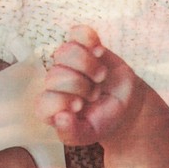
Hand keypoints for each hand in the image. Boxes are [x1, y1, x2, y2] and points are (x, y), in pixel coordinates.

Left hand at [37, 25, 141, 146]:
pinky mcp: (84, 46)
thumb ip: (71, 133)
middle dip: (79, 86)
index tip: (80, 107)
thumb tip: (60, 118)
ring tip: (100, 78)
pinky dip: (89, 39)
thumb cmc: (103, 122)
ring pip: (65, 52)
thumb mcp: (88, 135)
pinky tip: (99, 52)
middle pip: (54, 75)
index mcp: (51, 108)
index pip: (43, 101)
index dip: (61, 101)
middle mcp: (55, 84)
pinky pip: (78, 32)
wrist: (125, 106)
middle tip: (94, 95)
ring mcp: (68, 63)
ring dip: (87, 65)